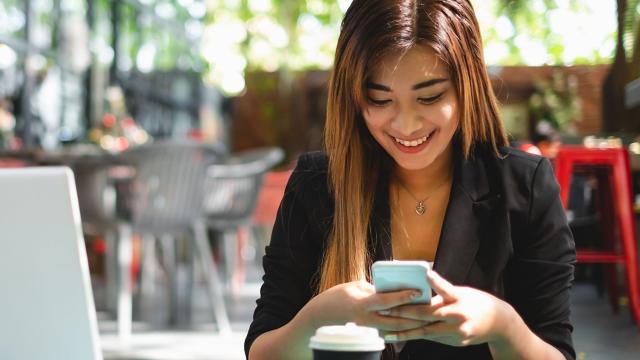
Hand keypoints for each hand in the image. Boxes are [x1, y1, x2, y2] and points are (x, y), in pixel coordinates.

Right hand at [304, 280, 426, 331]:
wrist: (315, 322)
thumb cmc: (333, 300)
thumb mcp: (351, 287)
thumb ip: (371, 289)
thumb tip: (388, 290)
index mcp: (362, 303)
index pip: (386, 300)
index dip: (403, 296)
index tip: (418, 292)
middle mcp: (366, 320)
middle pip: (396, 319)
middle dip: (414, 316)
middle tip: (430, 310)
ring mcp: (366, 331)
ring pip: (394, 330)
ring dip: (410, 325)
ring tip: (425, 319)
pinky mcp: (366, 337)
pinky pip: (386, 334)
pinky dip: (399, 330)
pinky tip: (410, 326)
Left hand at [381, 271, 515, 346]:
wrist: (499, 324)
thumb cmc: (476, 302)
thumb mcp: (462, 292)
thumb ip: (443, 292)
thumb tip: (422, 286)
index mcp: (460, 298)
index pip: (447, 288)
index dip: (436, 282)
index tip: (427, 274)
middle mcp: (459, 316)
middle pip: (428, 314)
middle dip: (405, 312)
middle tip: (386, 309)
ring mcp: (457, 332)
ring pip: (426, 332)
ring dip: (405, 331)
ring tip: (387, 332)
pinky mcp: (456, 342)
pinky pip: (433, 338)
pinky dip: (417, 336)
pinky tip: (402, 336)